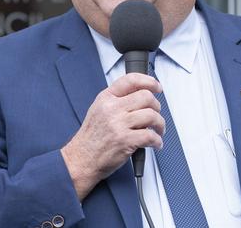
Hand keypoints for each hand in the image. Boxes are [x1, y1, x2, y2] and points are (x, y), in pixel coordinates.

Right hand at [61, 73, 164, 199]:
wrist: (80, 160)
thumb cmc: (91, 138)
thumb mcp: (98, 110)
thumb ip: (116, 100)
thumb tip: (139, 94)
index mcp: (106, 98)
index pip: (131, 80)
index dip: (149, 81)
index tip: (157, 87)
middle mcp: (112, 109)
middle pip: (146, 97)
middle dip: (157, 106)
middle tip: (156, 114)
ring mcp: (119, 125)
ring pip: (151, 115)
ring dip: (160, 124)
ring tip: (158, 130)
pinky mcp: (125, 141)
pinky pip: (150, 136)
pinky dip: (157, 140)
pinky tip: (155, 143)